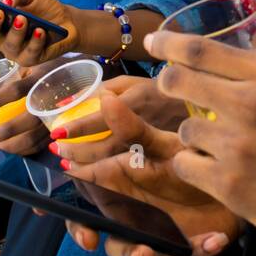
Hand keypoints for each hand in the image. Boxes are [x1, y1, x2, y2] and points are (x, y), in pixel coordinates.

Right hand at [0, 0, 79, 66]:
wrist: (67, 20)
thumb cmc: (42, 8)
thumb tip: (6, 1)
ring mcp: (14, 52)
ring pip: (9, 45)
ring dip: (15, 31)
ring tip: (23, 19)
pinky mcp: (31, 59)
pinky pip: (30, 53)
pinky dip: (35, 40)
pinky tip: (40, 31)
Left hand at [0, 60, 56, 155]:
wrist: (81, 75)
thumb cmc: (49, 70)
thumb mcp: (33, 66)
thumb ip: (14, 76)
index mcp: (40, 78)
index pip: (17, 89)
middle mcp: (51, 98)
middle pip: (29, 119)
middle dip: (8, 130)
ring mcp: (57, 116)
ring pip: (35, 136)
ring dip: (14, 146)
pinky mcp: (60, 128)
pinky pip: (41, 144)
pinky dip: (25, 151)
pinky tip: (12, 154)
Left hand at [47, 74, 184, 163]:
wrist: (198, 110)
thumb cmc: (160, 92)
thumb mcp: (134, 82)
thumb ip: (107, 89)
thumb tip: (79, 99)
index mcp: (135, 102)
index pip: (101, 119)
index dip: (77, 128)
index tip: (57, 133)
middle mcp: (142, 126)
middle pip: (102, 148)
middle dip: (76, 152)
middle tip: (57, 149)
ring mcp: (150, 147)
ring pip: (112, 163)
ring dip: (86, 165)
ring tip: (67, 162)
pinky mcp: (154, 160)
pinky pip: (125, 170)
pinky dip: (103, 173)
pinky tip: (90, 171)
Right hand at [56, 93, 241, 255]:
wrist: (228, 175)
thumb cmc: (186, 157)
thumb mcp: (162, 144)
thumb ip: (132, 128)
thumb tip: (104, 99)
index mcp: (116, 189)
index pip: (86, 212)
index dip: (79, 226)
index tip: (87, 234)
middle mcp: (128, 214)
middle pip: (103, 236)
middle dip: (100, 246)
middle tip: (101, 245)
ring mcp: (152, 233)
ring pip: (135, 253)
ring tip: (151, 255)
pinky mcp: (180, 246)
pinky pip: (184, 255)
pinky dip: (199, 249)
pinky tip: (215, 239)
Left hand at [147, 30, 255, 255]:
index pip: (203, 49)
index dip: (170, 44)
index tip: (153, 43)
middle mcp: (254, 103)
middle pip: (181, 80)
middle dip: (169, 83)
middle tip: (169, 88)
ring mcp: (240, 144)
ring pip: (187, 129)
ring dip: (195, 136)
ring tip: (217, 146)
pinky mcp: (232, 184)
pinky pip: (187, 166)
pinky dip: (194, 168)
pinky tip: (214, 171)